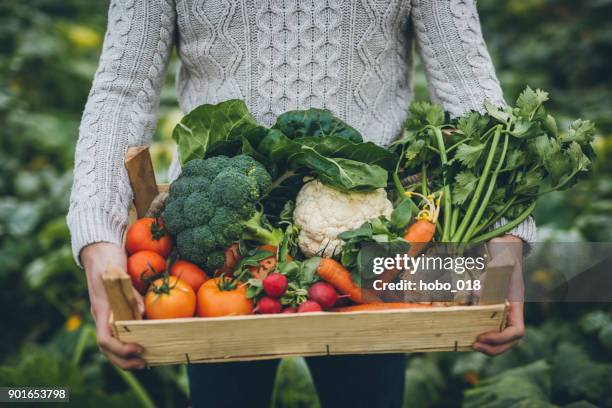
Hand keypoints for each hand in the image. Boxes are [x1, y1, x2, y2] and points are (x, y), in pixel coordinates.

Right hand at [81, 242, 145, 368]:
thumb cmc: (108, 259)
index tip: (138, 348)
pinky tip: (144, 343)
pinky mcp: (114, 311)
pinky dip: (129, 343)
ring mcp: (107, 315)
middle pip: (108, 349)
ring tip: (146, 360)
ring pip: (112, 344)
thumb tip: (142, 312)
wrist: (99, 250)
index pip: (105, 339)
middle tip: (145, 363)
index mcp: (101, 309)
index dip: (120, 349)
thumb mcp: (118, 272)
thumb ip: (129, 292)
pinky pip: (119, 333)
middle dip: (125, 360)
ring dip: (126, 356)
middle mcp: (102, 316)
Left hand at [473, 235, 524, 355]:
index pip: (517, 331)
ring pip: (501, 337)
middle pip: (510, 341)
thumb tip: (475, 294)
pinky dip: (480, 333)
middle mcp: (511, 311)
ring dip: (488, 345)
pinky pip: (489, 326)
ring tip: (471, 344)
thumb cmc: (503, 255)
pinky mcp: (490, 307)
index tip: (482, 336)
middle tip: (474, 345)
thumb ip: (490, 279)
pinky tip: (466, 333)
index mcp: (516, 304)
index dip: (501, 339)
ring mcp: (502, 310)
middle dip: (494, 348)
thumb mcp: (499, 265)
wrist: (503, 246)